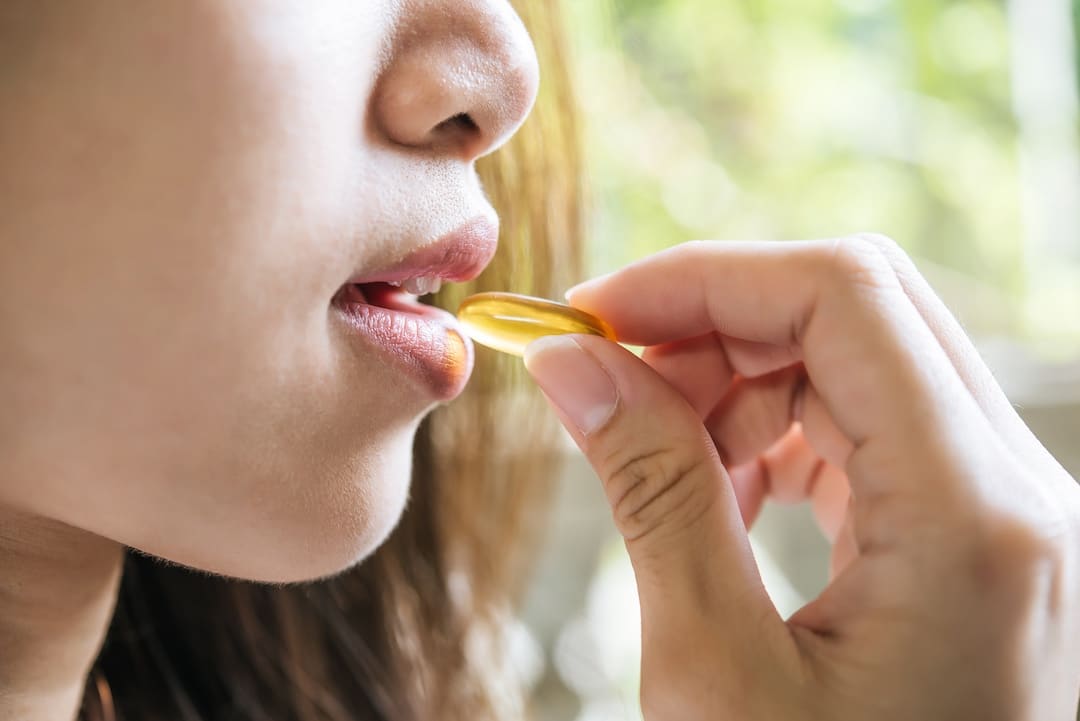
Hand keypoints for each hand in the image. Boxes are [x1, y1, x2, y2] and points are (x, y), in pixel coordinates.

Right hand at [523, 236, 1079, 719]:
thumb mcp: (713, 671)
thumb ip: (651, 490)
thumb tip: (574, 366)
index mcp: (973, 516)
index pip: (841, 294)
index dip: (700, 279)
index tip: (591, 317)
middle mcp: (1020, 494)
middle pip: (859, 312)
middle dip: (714, 324)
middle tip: (606, 380)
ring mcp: (1012, 515)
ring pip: (867, 362)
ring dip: (745, 379)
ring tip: (656, 448)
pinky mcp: (983, 540)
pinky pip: (877, 431)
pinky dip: (785, 434)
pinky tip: (723, 491)